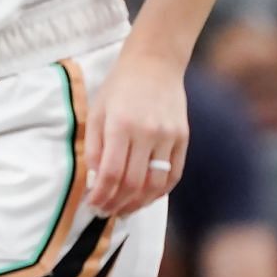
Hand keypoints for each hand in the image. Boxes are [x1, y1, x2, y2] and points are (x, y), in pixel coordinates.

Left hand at [85, 44, 188, 217]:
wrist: (154, 64)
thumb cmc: (119, 87)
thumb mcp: (97, 112)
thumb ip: (95, 147)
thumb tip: (95, 181)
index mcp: (121, 124)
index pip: (112, 173)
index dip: (101, 195)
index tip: (92, 205)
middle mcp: (147, 132)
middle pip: (133, 183)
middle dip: (117, 204)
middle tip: (105, 212)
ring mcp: (169, 136)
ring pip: (156, 184)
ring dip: (138, 204)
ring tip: (123, 210)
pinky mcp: (183, 139)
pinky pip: (173, 175)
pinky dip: (159, 192)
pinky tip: (145, 198)